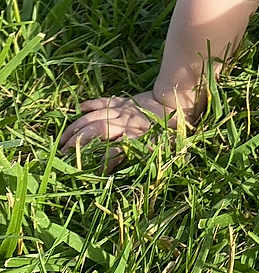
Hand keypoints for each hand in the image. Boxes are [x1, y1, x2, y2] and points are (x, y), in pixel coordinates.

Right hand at [59, 91, 190, 172]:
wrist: (181, 101)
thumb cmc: (173, 129)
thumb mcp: (164, 147)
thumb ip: (143, 154)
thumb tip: (119, 164)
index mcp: (139, 137)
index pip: (115, 151)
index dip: (100, 161)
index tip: (86, 171)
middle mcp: (128, 124)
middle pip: (98, 132)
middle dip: (79, 143)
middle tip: (63, 155)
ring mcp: (125, 111)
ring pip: (96, 117)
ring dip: (78, 127)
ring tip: (63, 139)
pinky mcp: (125, 101)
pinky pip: (106, 101)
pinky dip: (92, 104)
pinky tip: (79, 108)